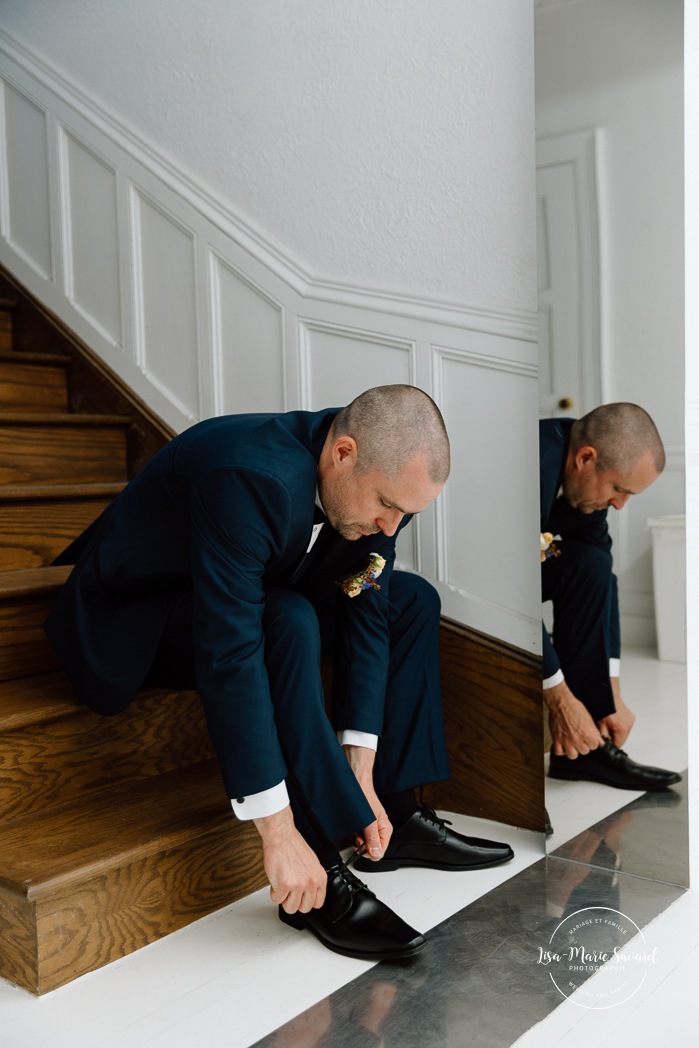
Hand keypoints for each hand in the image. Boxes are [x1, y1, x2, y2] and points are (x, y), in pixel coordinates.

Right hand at [253, 806, 326, 913]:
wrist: (282, 836)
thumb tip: (308, 892)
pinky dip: (273, 892)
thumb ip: (312, 879)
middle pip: (304, 908)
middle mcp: (311, 882)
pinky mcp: (284, 885)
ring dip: (283, 899)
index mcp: (320, 877)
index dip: (306, 901)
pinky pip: (276, 900)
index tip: (300, 898)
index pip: (318, 903)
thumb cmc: (293, 846)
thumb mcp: (312, 863)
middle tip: (288, 891)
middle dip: (294, 902)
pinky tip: (275, 881)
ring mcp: (299, 885)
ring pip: (290, 908)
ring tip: (281, 885)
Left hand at [342, 744, 392, 860]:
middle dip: (364, 847)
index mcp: (385, 829)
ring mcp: (371, 827)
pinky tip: (353, 828)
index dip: (370, 852)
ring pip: (366, 843)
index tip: (362, 845)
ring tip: (355, 832)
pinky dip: (355, 835)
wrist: (355, 781)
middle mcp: (379, 829)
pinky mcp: (363, 824)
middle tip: (357, 838)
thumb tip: (376, 854)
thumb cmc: (364, 795)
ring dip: (359, 840)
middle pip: (373, 849)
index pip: (380, 852)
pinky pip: (360, 836)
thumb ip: (372, 838)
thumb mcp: (369, 820)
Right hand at [544, 680, 603, 758]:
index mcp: (587, 734)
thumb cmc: (574, 707)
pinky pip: (559, 752)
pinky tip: (564, 746)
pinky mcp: (557, 739)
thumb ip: (594, 732)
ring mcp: (566, 740)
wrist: (561, 702)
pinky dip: (562, 751)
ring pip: (573, 756)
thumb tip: (599, 741)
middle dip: (584, 746)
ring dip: (574, 751)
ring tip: (574, 744)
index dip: (593, 742)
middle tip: (581, 739)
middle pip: (584, 752)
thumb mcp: (589, 718)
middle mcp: (577, 739)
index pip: (595, 747)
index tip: (591, 739)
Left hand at [599, 681, 634, 746]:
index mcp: (622, 728)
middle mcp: (628, 725)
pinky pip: (626, 727)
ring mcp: (631, 721)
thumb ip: (603, 736)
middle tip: (607, 732)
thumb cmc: (603, 708)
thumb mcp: (600, 724)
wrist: (608, 696)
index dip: (611, 745)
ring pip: (624, 733)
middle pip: (622, 740)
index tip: (607, 742)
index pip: (618, 745)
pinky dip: (621, 727)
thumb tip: (603, 744)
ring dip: (618, 732)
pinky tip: (615, 722)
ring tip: (610, 725)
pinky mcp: (631, 718)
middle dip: (615, 738)